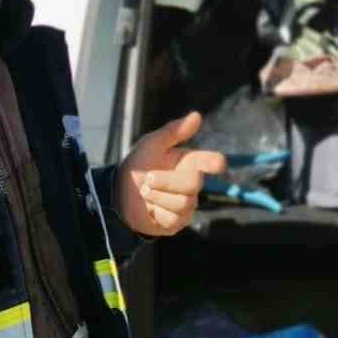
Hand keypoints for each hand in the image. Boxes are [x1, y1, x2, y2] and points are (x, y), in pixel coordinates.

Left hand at [116, 112, 225, 236]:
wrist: (118, 193)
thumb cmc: (138, 165)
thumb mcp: (151, 144)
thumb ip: (173, 131)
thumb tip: (197, 115)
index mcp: (189, 162)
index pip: (208, 161)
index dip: (213, 162)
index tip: (218, 163)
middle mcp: (192, 184)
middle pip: (194, 184)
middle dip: (167, 181)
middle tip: (148, 178)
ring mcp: (187, 205)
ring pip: (183, 203)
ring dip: (157, 196)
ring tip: (146, 192)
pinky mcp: (177, 223)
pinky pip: (173, 218)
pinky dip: (156, 211)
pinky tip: (150, 208)